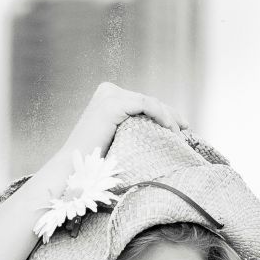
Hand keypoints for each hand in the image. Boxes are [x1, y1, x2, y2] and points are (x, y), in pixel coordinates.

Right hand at [63, 80, 188, 162]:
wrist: (74, 168)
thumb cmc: (95, 160)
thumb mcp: (118, 137)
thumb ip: (133, 127)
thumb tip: (160, 129)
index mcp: (107, 96)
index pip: (142, 101)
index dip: (164, 112)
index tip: (181, 126)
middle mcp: (107, 91)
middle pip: (147, 100)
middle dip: (169, 113)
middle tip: (186, 128)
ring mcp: (109, 95)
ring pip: (149, 102)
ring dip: (169, 116)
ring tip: (180, 133)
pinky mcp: (113, 103)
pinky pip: (146, 105)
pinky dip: (161, 116)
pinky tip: (171, 129)